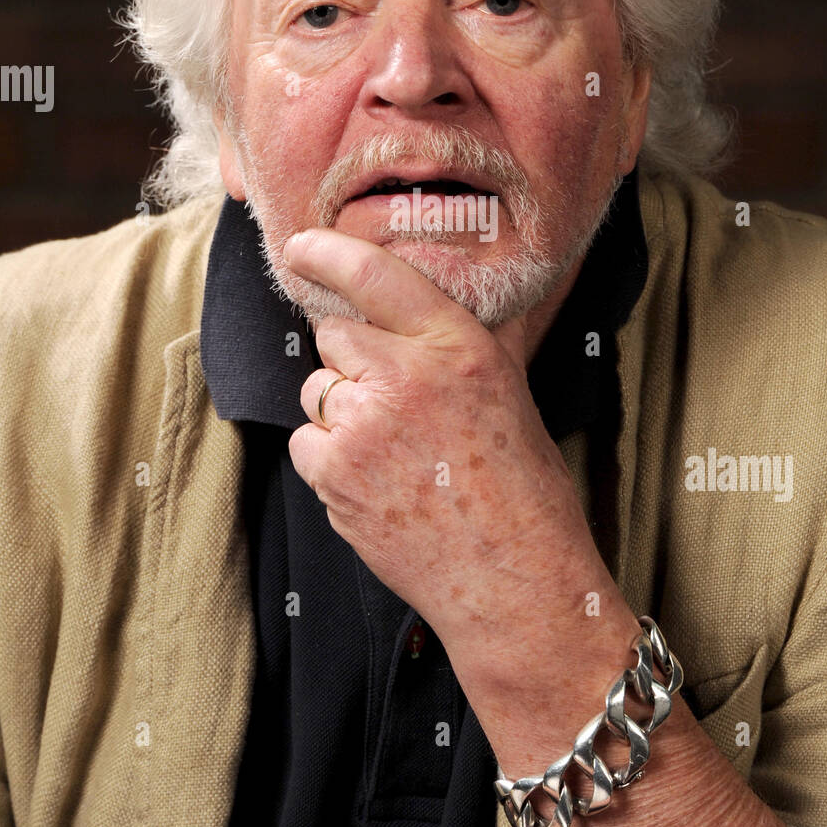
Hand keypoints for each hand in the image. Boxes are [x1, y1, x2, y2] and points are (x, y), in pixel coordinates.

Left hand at [284, 227, 608, 655]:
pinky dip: (330, 457)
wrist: (514, 581)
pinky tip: (376, 482)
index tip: (302, 245)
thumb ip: (466, 340)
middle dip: (353, 359)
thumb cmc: (524, 490)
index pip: (377, 274)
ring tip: (393, 451)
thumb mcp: (510, 391)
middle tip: (394, 402)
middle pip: (336, 334)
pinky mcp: (333, 474)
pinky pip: (307, 440)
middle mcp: (406, 376)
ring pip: (318, 389)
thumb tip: (446, 295)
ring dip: (341, 410)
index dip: (329, 252)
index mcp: (458, 346)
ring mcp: (363, 425)